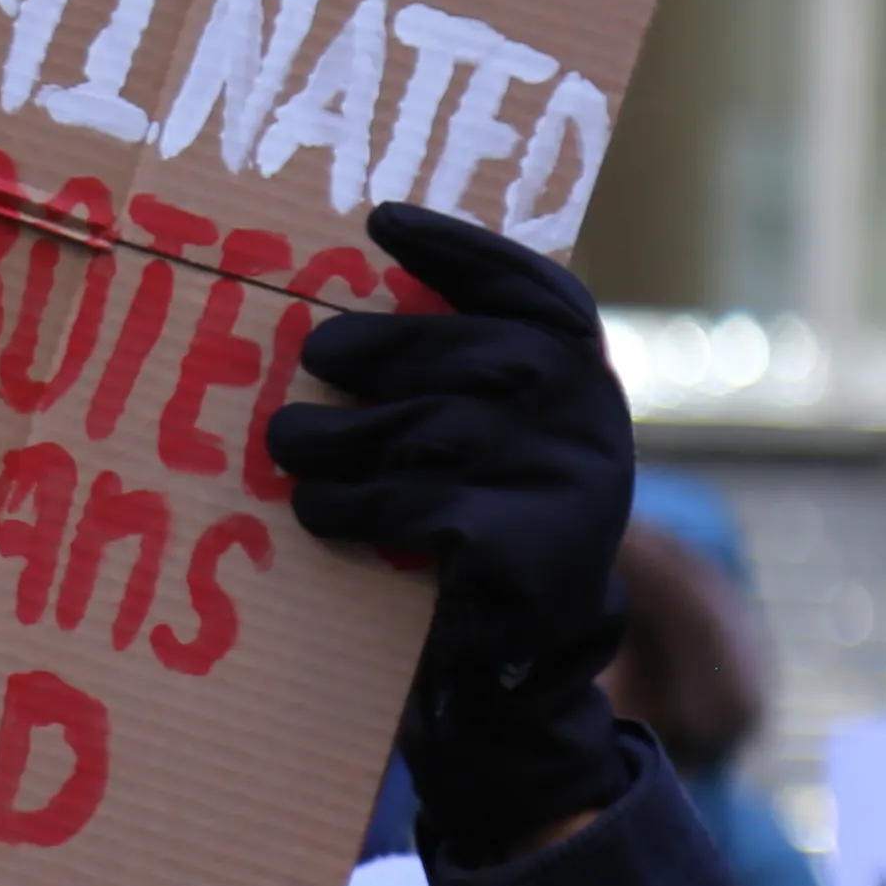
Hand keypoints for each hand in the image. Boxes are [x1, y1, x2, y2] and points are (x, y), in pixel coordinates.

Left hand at [266, 203, 639, 857]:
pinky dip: (353, 508)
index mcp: (586, 381)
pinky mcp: (529, 557)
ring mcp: (573, 492)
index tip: (381, 221)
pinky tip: (319, 512)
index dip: (462, 251)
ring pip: (432, 434)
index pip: (538, 294)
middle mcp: (595, 425)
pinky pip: (420, 510)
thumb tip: (337, 308)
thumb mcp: (485, 439)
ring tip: (290, 448)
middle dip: (378, 350)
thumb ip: (450, 374)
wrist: (518, 664)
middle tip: (310, 362)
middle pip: (476, 357)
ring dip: (342, 439)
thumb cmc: (479, 523)